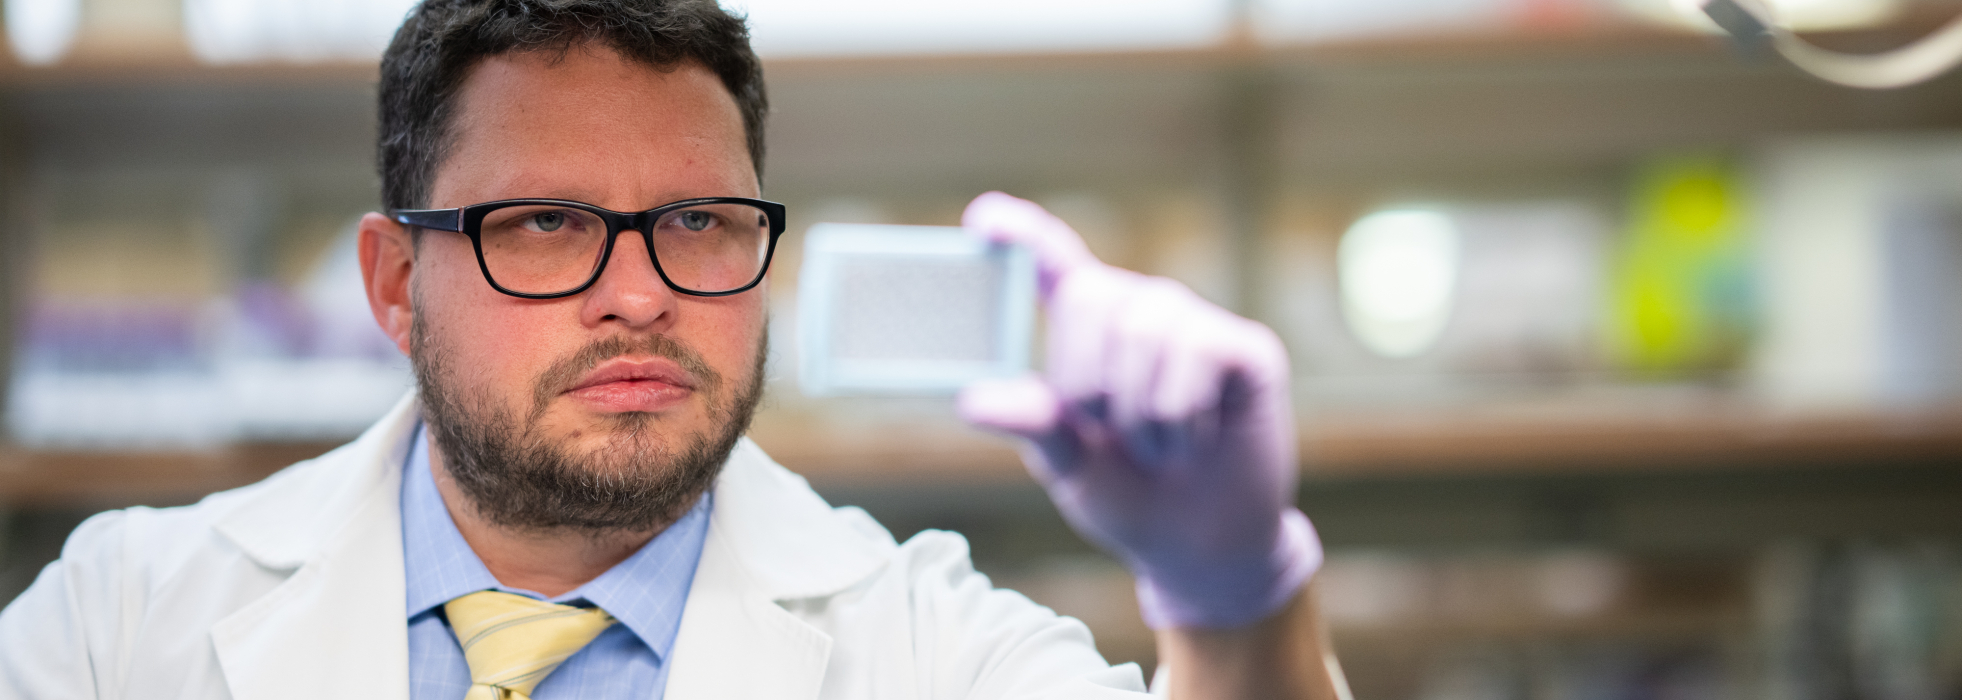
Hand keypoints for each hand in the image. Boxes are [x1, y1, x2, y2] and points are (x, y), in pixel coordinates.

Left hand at [957, 192, 1320, 629]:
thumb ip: (1032, 423)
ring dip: (1139, 417)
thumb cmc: (1128, 495)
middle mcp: (1141, 310)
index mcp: (1088, 327)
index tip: (981, 220)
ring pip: (1143, 336)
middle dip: (1086, 382)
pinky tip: (1198, 441)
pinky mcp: (1247, 348)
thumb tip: (971, 400)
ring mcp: (1196, 324)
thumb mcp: (1067, 464)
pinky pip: (1197, 357)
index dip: (1019, 232)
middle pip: (1090, 297)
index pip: (1052, 261)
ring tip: (1158, 447)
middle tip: (1109, 435)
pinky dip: (1184, 421)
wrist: (1198, 547)